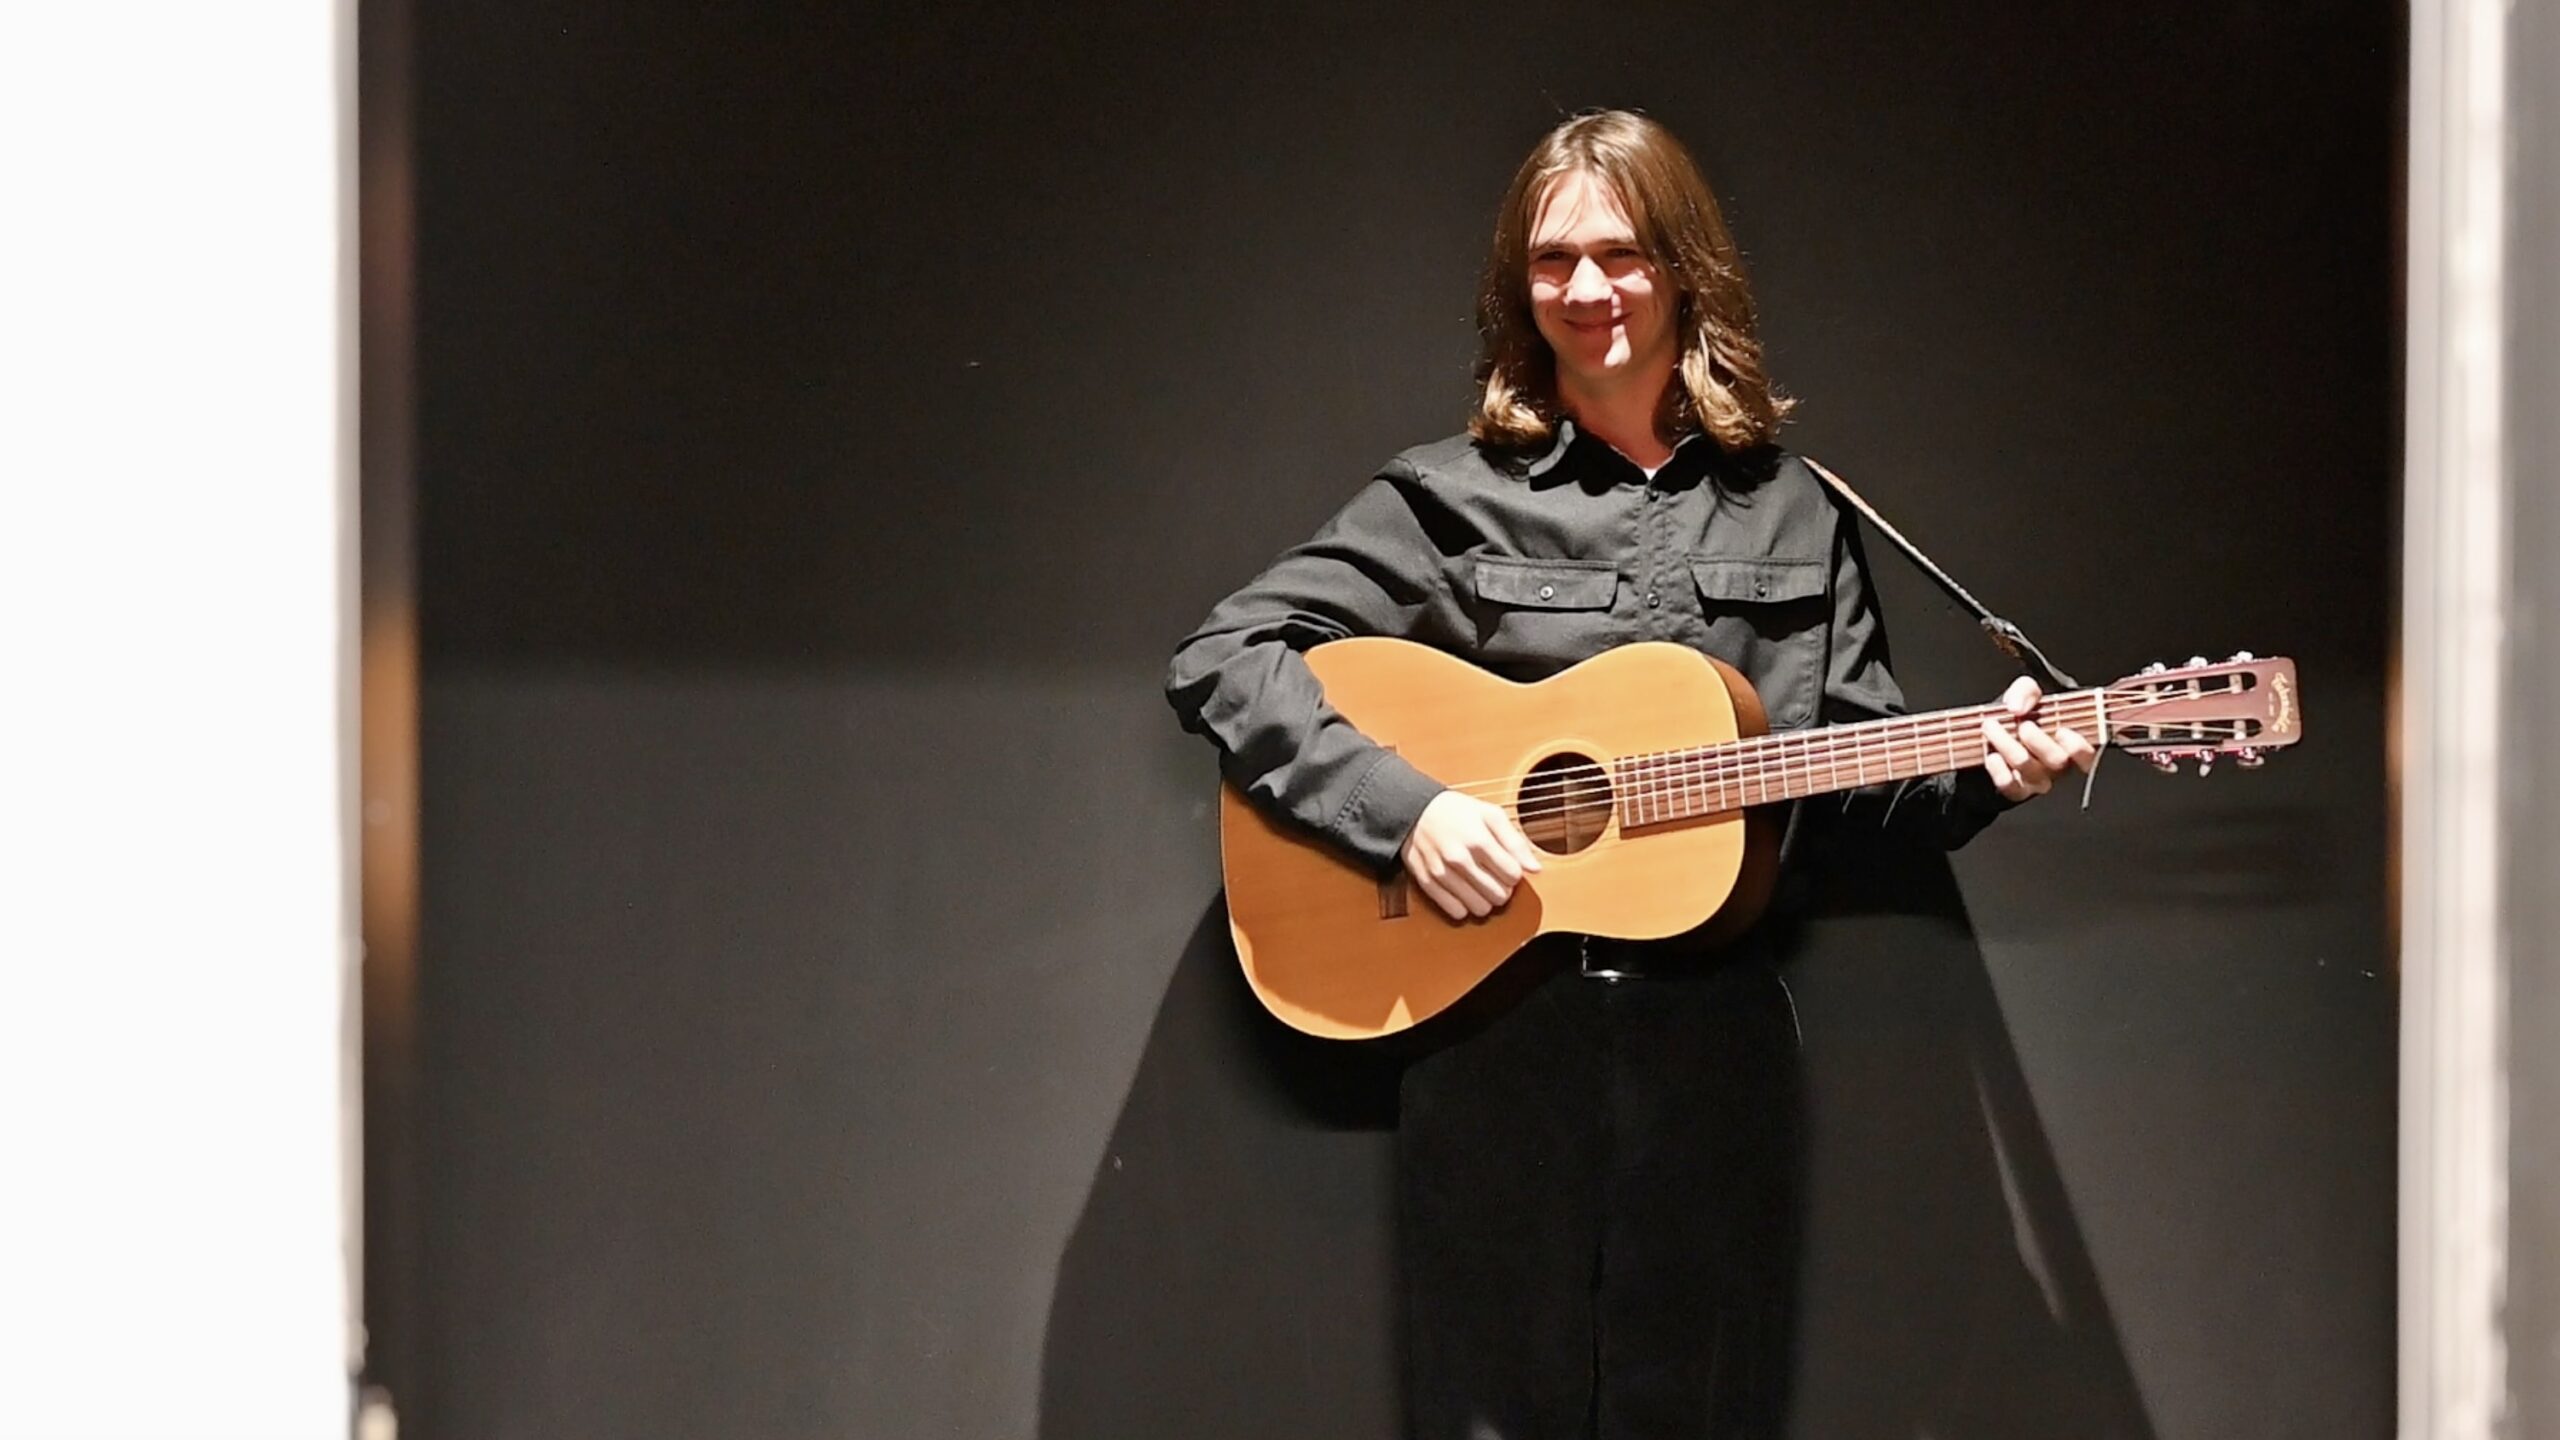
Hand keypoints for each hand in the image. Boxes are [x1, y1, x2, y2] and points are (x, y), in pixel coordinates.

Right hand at [1400, 790, 1542, 920]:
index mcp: (1479, 840)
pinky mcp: (1428, 883)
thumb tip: (1535, 869)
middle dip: (1503, 889)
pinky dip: (1465, 907)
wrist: (1415, 811)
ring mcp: (1442, 873)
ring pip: (1480, 908)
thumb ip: (1515, 841)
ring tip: (1480, 885)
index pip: (1513, 876)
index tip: (1507, 866)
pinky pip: (1456, 912)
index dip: (1515, 873)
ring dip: (1485, 900)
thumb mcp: (1491, 814)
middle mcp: (1460, 858)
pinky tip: (1465, 892)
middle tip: (1495, 877)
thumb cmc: (1457, 812)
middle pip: (1499, 896)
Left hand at [1981, 676, 2097, 802]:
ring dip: (2008, 746)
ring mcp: (2037, 781)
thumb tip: (2017, 707)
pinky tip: (1991, 755)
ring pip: (2029, 770)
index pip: (2086, 755)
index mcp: (2069, 745)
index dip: (2078, 747)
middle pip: (2057, 761)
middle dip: (2038, 741)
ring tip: (1991, 726)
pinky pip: (2010, 786)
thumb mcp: (2027, 694)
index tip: (2062, 730)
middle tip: (2023, 725)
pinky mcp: (2016, 790)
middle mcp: (2057, 766)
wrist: (1991, 734)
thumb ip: (2027, 691)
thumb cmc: (2020, 715)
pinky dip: (1998, 770)